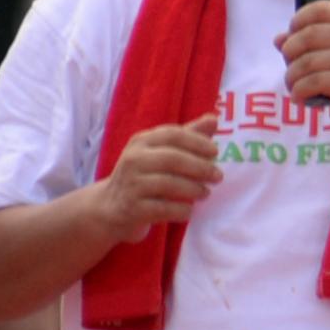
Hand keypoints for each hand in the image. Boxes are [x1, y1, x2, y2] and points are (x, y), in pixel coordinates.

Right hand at [92, 116, 220, 243]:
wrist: (111, 207)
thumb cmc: (143, 176)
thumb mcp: (160, 152)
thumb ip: (187, 137)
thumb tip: (214, 118)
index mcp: (141, 141)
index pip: (172, 135)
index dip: (197, 142)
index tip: (215, 152)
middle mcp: (133, 159)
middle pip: (172, 159)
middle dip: (200, 167)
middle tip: (218, 176)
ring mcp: (131, 184)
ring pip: (168, 184)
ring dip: (193, 189)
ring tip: (206, 193)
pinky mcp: (132, 208)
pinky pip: (163, 208)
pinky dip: (181, 210)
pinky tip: (189, 211)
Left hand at [278, 2, 329, 131]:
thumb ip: (307, 43)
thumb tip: (278, 40)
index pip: (320, 9)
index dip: (298, 20)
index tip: (291, 36)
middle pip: (306, 36)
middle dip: (289, 54)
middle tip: (292, 69)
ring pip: (304, 62)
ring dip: (291, 77)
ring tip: (295, 87)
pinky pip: (309, 83)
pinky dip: (297, 93)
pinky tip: (300, 99)